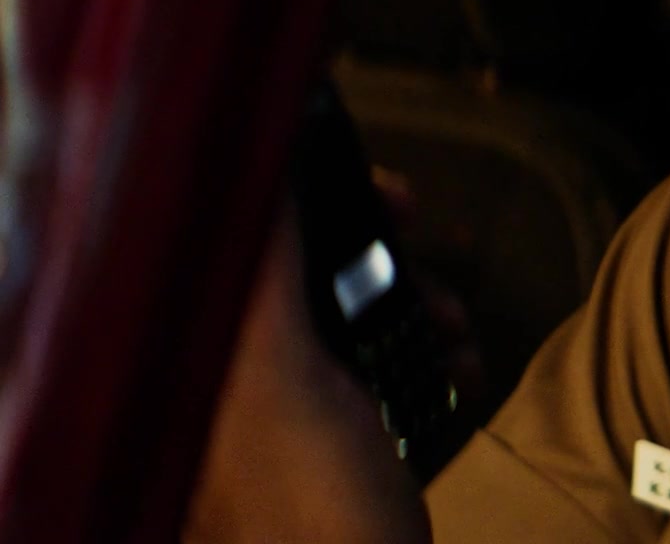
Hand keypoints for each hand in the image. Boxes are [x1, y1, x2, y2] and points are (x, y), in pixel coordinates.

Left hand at [184, 202, 430, 542]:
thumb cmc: (312, 520)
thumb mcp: (283, 380)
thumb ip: (261, 272)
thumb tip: (254, 167)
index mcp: (205, 353)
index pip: (252, 238)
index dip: (317, 201)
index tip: (383, 192)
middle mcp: (240, 373)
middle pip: (314, 267)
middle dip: (387, 257)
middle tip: (425, 257)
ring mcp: (293, 406)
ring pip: (361, 312)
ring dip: (423, 307)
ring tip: (452, 334)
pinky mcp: (342, 435)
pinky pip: (391, 365)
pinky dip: (434, 357)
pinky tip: (458, 369)